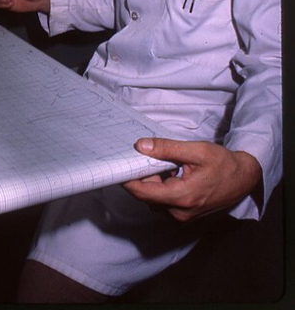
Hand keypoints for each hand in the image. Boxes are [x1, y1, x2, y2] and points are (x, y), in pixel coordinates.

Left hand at [124, 137, 261, 221]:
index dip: (126, 178)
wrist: (244, 179)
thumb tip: (141, 145)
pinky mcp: (184, 214)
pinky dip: (161, 186)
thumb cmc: (223, 164)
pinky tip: (170, 171)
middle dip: (141, 175)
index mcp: (181, 197)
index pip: (142, 192)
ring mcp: (181, 216)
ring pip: (154, 198)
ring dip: (152, 180)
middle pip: (146, 194)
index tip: (117, 163)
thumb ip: (167, 149)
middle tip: (140, 154)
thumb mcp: (196, 151)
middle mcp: (179, 212)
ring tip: (162, 162)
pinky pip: (163, 200)